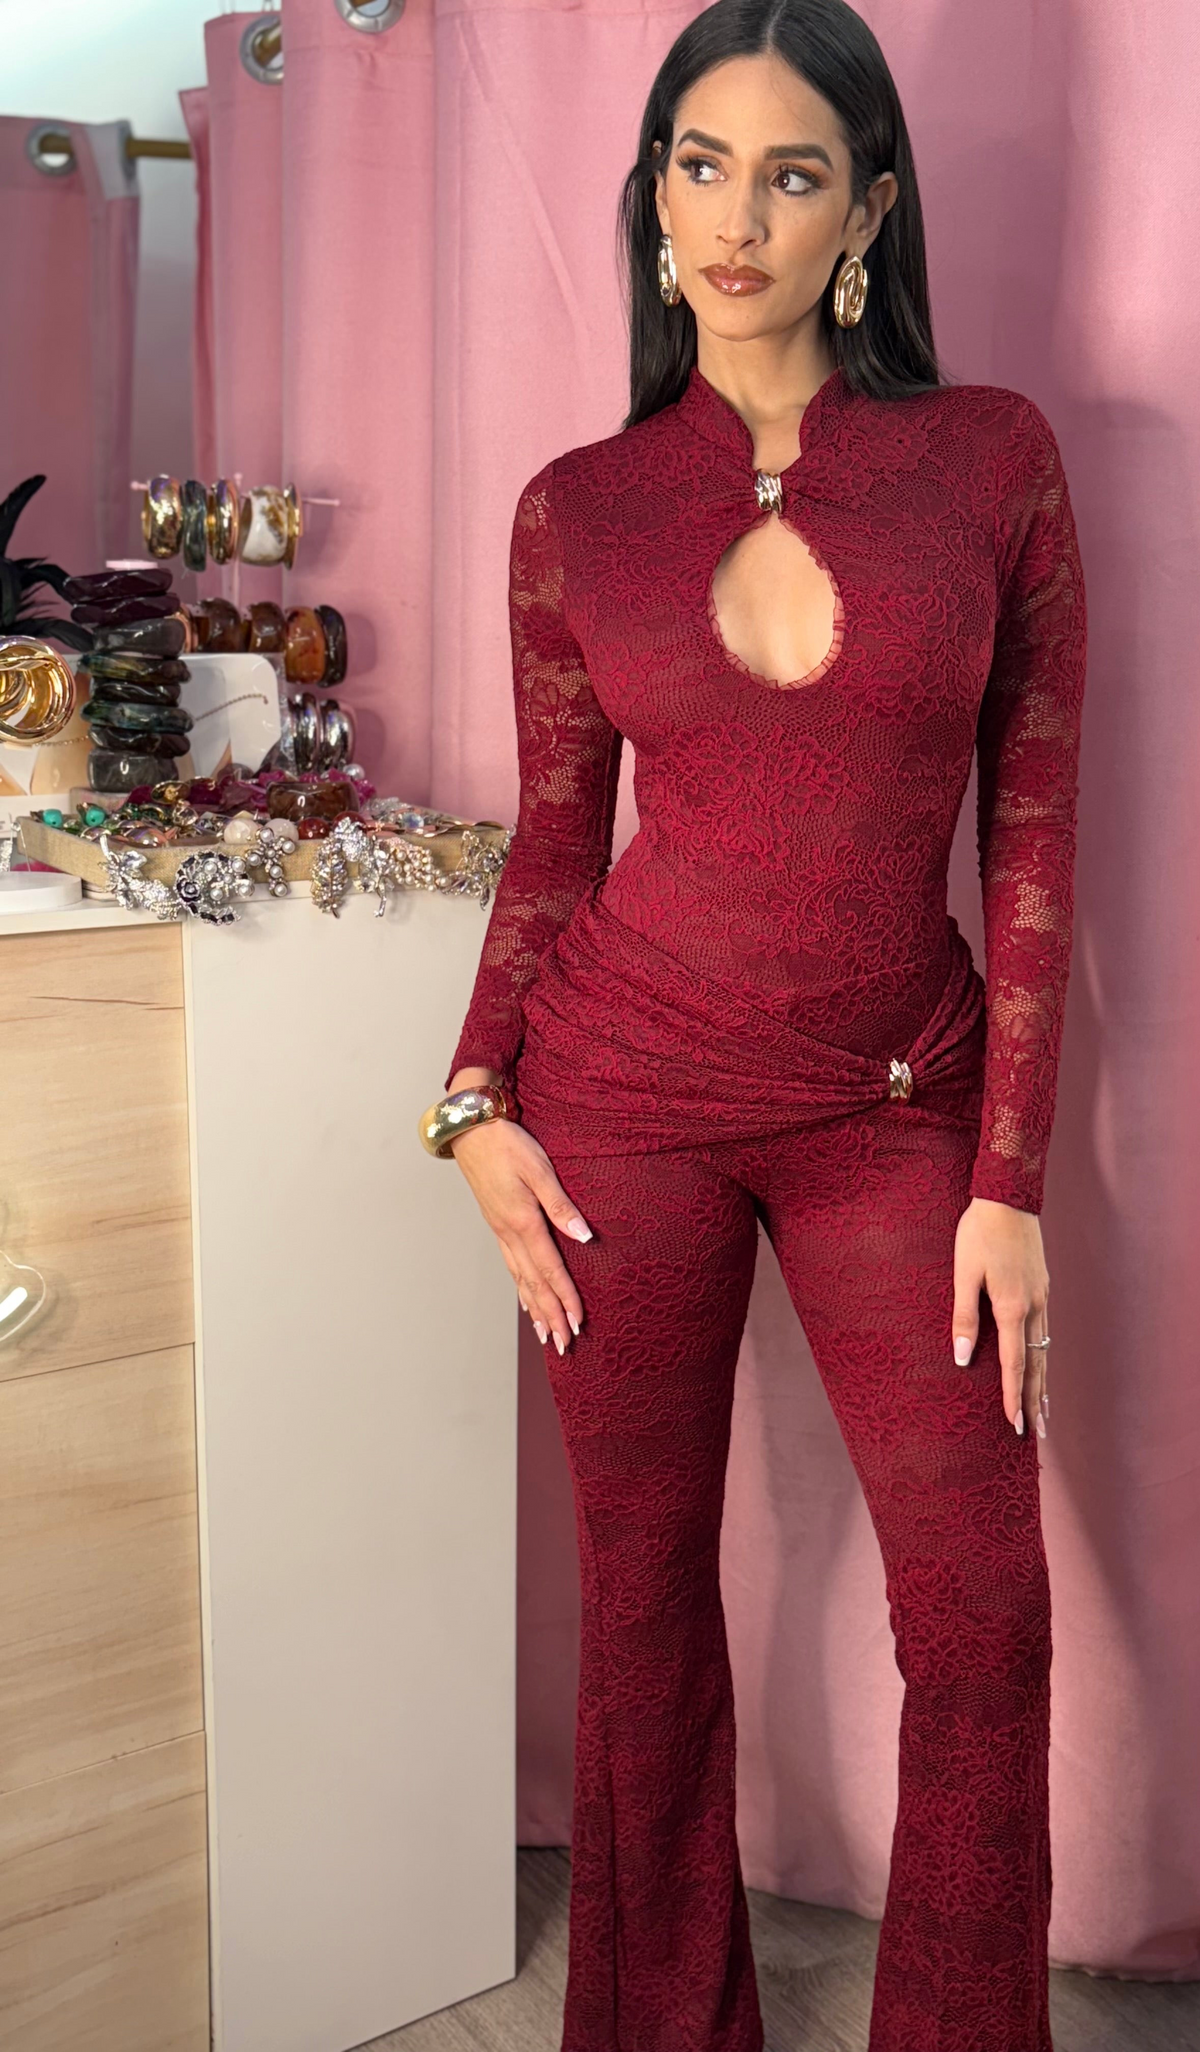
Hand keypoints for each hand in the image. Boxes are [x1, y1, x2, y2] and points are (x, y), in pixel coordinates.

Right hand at [444, 1071, 590, 1354]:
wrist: (470, 1130)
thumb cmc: (507, 1144)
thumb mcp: (539, 1169)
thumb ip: (561, 1206)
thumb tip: (584, 1237)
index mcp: (523, 1222)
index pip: (550, 1270)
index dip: (566, 1299)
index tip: (579, 1324)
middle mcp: (509, 1234)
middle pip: (534, 1284)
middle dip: (550, 1316)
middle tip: (564, 1345)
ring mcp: (500, 1231)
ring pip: (521, 1279)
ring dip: (535, 1309)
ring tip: (545, 1334)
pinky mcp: (496, 1224)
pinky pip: (511, 1266)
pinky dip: (521, 1288)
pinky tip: (526, 1299)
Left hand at [951, 1197, 1049, 1438]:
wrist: (1008, 1198)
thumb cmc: (979, 1233)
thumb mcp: (963, 1274)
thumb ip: (964, 1317)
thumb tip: (964, 1358)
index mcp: (1012, 1307)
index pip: (1014, 1364)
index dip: (1013, 1398)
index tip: (1015, 1426)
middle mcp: (1033, 1306)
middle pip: (1036, 1364)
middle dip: (1035, 1401)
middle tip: (1037, 1433)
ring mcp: (1042, 1296)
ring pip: (1044, 1349)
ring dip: (1043, 1382)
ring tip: (1043, 1411)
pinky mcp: (1042, 1287)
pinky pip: (1044, 1331)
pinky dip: (1044, 1356)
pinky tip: (1040, 1363)